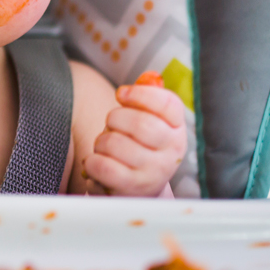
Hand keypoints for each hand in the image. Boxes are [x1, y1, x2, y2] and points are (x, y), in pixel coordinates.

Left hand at [83, 72, 186, 196]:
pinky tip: (97, 163)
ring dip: (101, 141)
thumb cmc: (138, 147)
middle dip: (114, 118)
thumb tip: (147, 78)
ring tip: (105, 148)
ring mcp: (154, 172)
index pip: (168, 104)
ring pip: (115, 143)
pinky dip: (92, 161)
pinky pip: (103, 166)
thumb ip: (146, 99)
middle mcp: (171, 152)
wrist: (138, 191)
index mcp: (177, 130)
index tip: (122, 94)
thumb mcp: (148, 122)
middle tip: (111, 124)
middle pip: (140, 123)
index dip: (141, 94)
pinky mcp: (132, 188)